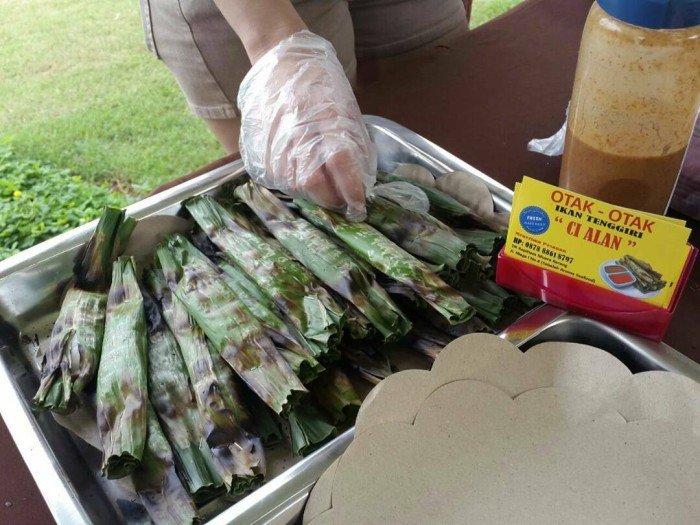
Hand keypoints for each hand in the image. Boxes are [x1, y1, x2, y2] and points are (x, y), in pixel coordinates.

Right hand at [238, 31, 375, 220]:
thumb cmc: (320, 81)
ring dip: (311, 192)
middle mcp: (294, 130)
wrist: (278, 59)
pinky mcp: (255, 146)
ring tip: (322, 186)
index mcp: (323, 115)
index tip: (359, 203)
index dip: (351, 189)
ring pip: (292, 185)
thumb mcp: (346, 105)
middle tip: (341, 202)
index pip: (340, 162)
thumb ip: (353, 142)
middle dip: (330, 199)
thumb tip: (360, 180)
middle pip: (312, 183)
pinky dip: (291, 182)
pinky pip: (275, 177)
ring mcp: (271, 139)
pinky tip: (300, 172)